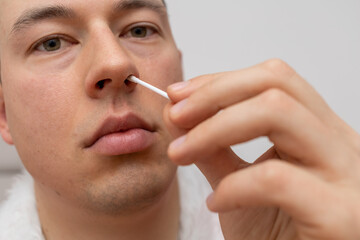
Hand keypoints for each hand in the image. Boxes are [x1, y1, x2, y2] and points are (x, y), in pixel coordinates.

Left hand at [163, 59, 359, 239]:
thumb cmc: (276, 235)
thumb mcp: (237, 184)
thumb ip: (211, 149)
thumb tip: (176, 113)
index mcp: (319, 132)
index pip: (272, 80)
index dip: (219, 81)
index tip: (178, 96)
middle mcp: (340, 144)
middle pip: (276, 83)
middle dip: (214, 94)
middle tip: (175, 115)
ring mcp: (346, 176)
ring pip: (279, 112)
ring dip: (214, 128)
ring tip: (181, 153)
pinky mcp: (340, 214)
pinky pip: (275, 178)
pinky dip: (234, 186)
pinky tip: (216, 203)